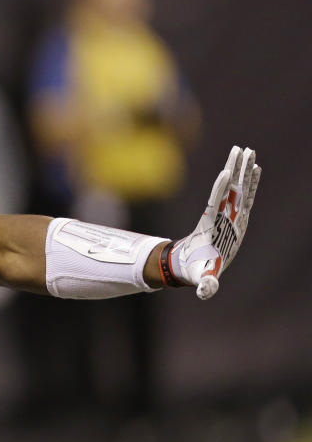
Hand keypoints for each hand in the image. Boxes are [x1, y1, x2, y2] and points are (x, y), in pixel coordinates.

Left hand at [169, 146, 260, 298]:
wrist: (188, 266)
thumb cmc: (195, 270)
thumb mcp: (202, 278)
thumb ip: (206, 285)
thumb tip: (205, 292)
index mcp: (212, 227)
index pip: (216, 202)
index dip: (220, 188)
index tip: (225, 171)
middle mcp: (221, 217)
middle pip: (229, 188)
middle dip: (235, 169)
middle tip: (240, 149)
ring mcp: (229, 215)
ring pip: (237, 187)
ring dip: (242, 169)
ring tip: (247, 150)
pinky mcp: (235, 217)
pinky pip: (245, 196)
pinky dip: (250, 182)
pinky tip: (255, 167)